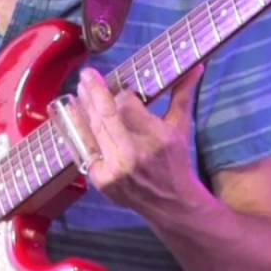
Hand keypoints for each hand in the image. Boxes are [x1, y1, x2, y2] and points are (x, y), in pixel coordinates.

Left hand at [73, 65, 205, 213]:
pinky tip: (73, 118)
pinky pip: (86, 150)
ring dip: (82, 109)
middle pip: (106, 115)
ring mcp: (114, 168)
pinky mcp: (101, 180)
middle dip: (94, 93)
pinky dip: (79, 133)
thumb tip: (196, 66)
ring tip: (77, 92)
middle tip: (86, 75)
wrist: (171, 205)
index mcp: (156, 137)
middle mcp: (133, 152)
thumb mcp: (181, 127)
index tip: (120, 86)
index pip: (127, 105)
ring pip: (93, 131)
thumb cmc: (176, 161)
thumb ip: (183, 95)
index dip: (121, 93)